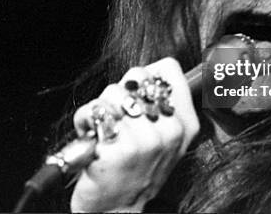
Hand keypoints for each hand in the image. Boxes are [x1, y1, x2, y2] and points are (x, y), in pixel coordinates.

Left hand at [70, 58, 199, 212]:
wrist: (116, 210)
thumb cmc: (134, 170)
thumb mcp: (161, 140)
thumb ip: (160, 105)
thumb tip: (144, 74)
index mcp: (185, 124)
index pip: (169, 70)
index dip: (145, 77)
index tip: (136, 95)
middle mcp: (170, 131)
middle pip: (136, 76)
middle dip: (118, 93)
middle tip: (116, 118)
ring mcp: (146, 140)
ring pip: (112, 92)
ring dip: (99, 109)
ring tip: (102, 130)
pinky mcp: (120, 148)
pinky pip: (94, 112)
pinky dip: (84, 122)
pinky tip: (92, 140)